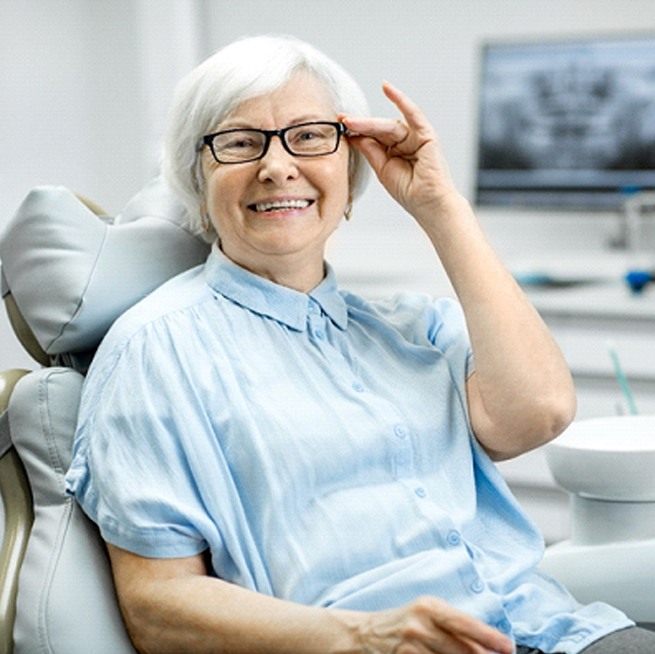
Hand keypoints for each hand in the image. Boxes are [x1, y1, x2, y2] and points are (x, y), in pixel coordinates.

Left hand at [341, 83, 459, 222]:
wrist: (429, 205)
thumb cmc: (409, 192)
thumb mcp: (383, 169)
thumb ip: (370, 151)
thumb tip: (354, 135)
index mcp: (394, 152)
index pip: (373, 138)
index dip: (356, 131)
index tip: (340, 125)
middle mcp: (405, 142)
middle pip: (379, 130)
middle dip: (360, 125)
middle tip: (343, 120)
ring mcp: (416, 137)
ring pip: (389, 125)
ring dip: (369, 123)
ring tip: (351, 121)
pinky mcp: (426, 134)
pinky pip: (412, 113)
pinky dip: (400, 100)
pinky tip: (386, 88)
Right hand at [344, 596, 513, 653]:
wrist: (366, 633)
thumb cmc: (405, 621)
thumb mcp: (428, 615)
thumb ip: (456, 627)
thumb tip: (489, 647)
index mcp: (430, 607)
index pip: (466, 623)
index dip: (491, 637)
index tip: (508, 647)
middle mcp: (421, 624)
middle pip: (463, 649)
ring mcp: (411, 645)